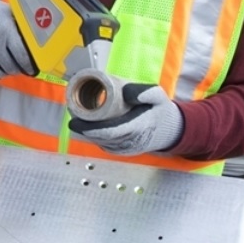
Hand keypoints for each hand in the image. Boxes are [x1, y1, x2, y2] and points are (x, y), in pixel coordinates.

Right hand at [0, 0, 36, 80]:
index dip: (28, 65)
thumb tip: (39, 38)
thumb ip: (22, 27)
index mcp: (7, 30)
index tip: (32, 69)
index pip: (22, 56)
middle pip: (10, 67)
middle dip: (17, 69)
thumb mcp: (9, 13)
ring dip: (4, 72)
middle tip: (19, 67)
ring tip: (7, 66)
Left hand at [68, 83, 182, 155]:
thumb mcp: (158, 96)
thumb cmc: (162, 111)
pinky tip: (86, 126)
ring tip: (76, 117)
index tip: (75, 121)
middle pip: (101, 137)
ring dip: (87, 132)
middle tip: (72, 112)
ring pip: (101, 142)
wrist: (171, 130)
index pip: (110, 131)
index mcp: (139, 128)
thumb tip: (126, 92)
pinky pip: (105, 145)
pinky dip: (94, 137)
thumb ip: (145, 91)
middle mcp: (131, 142)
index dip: (90, 128)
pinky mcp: (123, 151)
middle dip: (84, 127)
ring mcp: (126, 149)